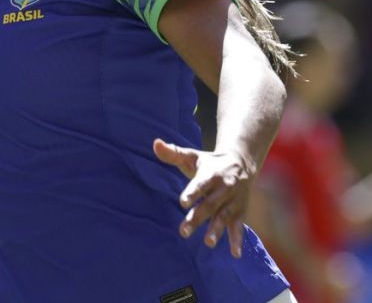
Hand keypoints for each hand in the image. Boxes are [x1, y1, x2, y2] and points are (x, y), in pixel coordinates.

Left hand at [153, 138, 256, 257]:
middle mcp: (223, 188)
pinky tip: (234, 254)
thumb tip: (155, 143)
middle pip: (209, 205)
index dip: (192, 192)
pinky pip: (239, 226)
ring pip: (223, 217)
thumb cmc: (209, 162)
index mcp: (211, 174)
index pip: (200, 184)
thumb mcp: (192, 156)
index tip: (182, 202)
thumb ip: (173, 153)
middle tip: (183, 232)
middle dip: (197, 218)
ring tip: (208, 243)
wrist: (242, 163)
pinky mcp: (240, 212)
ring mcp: (232, 201)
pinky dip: (237, 240)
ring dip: (217, 230)